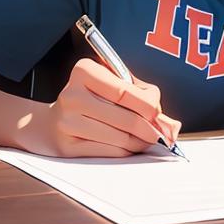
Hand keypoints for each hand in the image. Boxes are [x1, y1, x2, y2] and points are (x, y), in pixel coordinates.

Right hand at [32, 58, 180, 157]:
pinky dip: (126, 151)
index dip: (147, 105)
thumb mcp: (113, 84)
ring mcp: (67, 122)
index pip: (123, 91)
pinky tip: (129, 145)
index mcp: (84, 71)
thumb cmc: (92, 99)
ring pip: (120, 138)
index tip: (158, 113)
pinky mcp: (68, 147)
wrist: (52, 124)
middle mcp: (72, 95)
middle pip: (125, 118)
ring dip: (140, 142)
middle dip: (149, 128)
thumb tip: (171, 124)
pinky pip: (110, 152)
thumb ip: (143, 96)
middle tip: (161, 132)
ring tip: (146, 138)